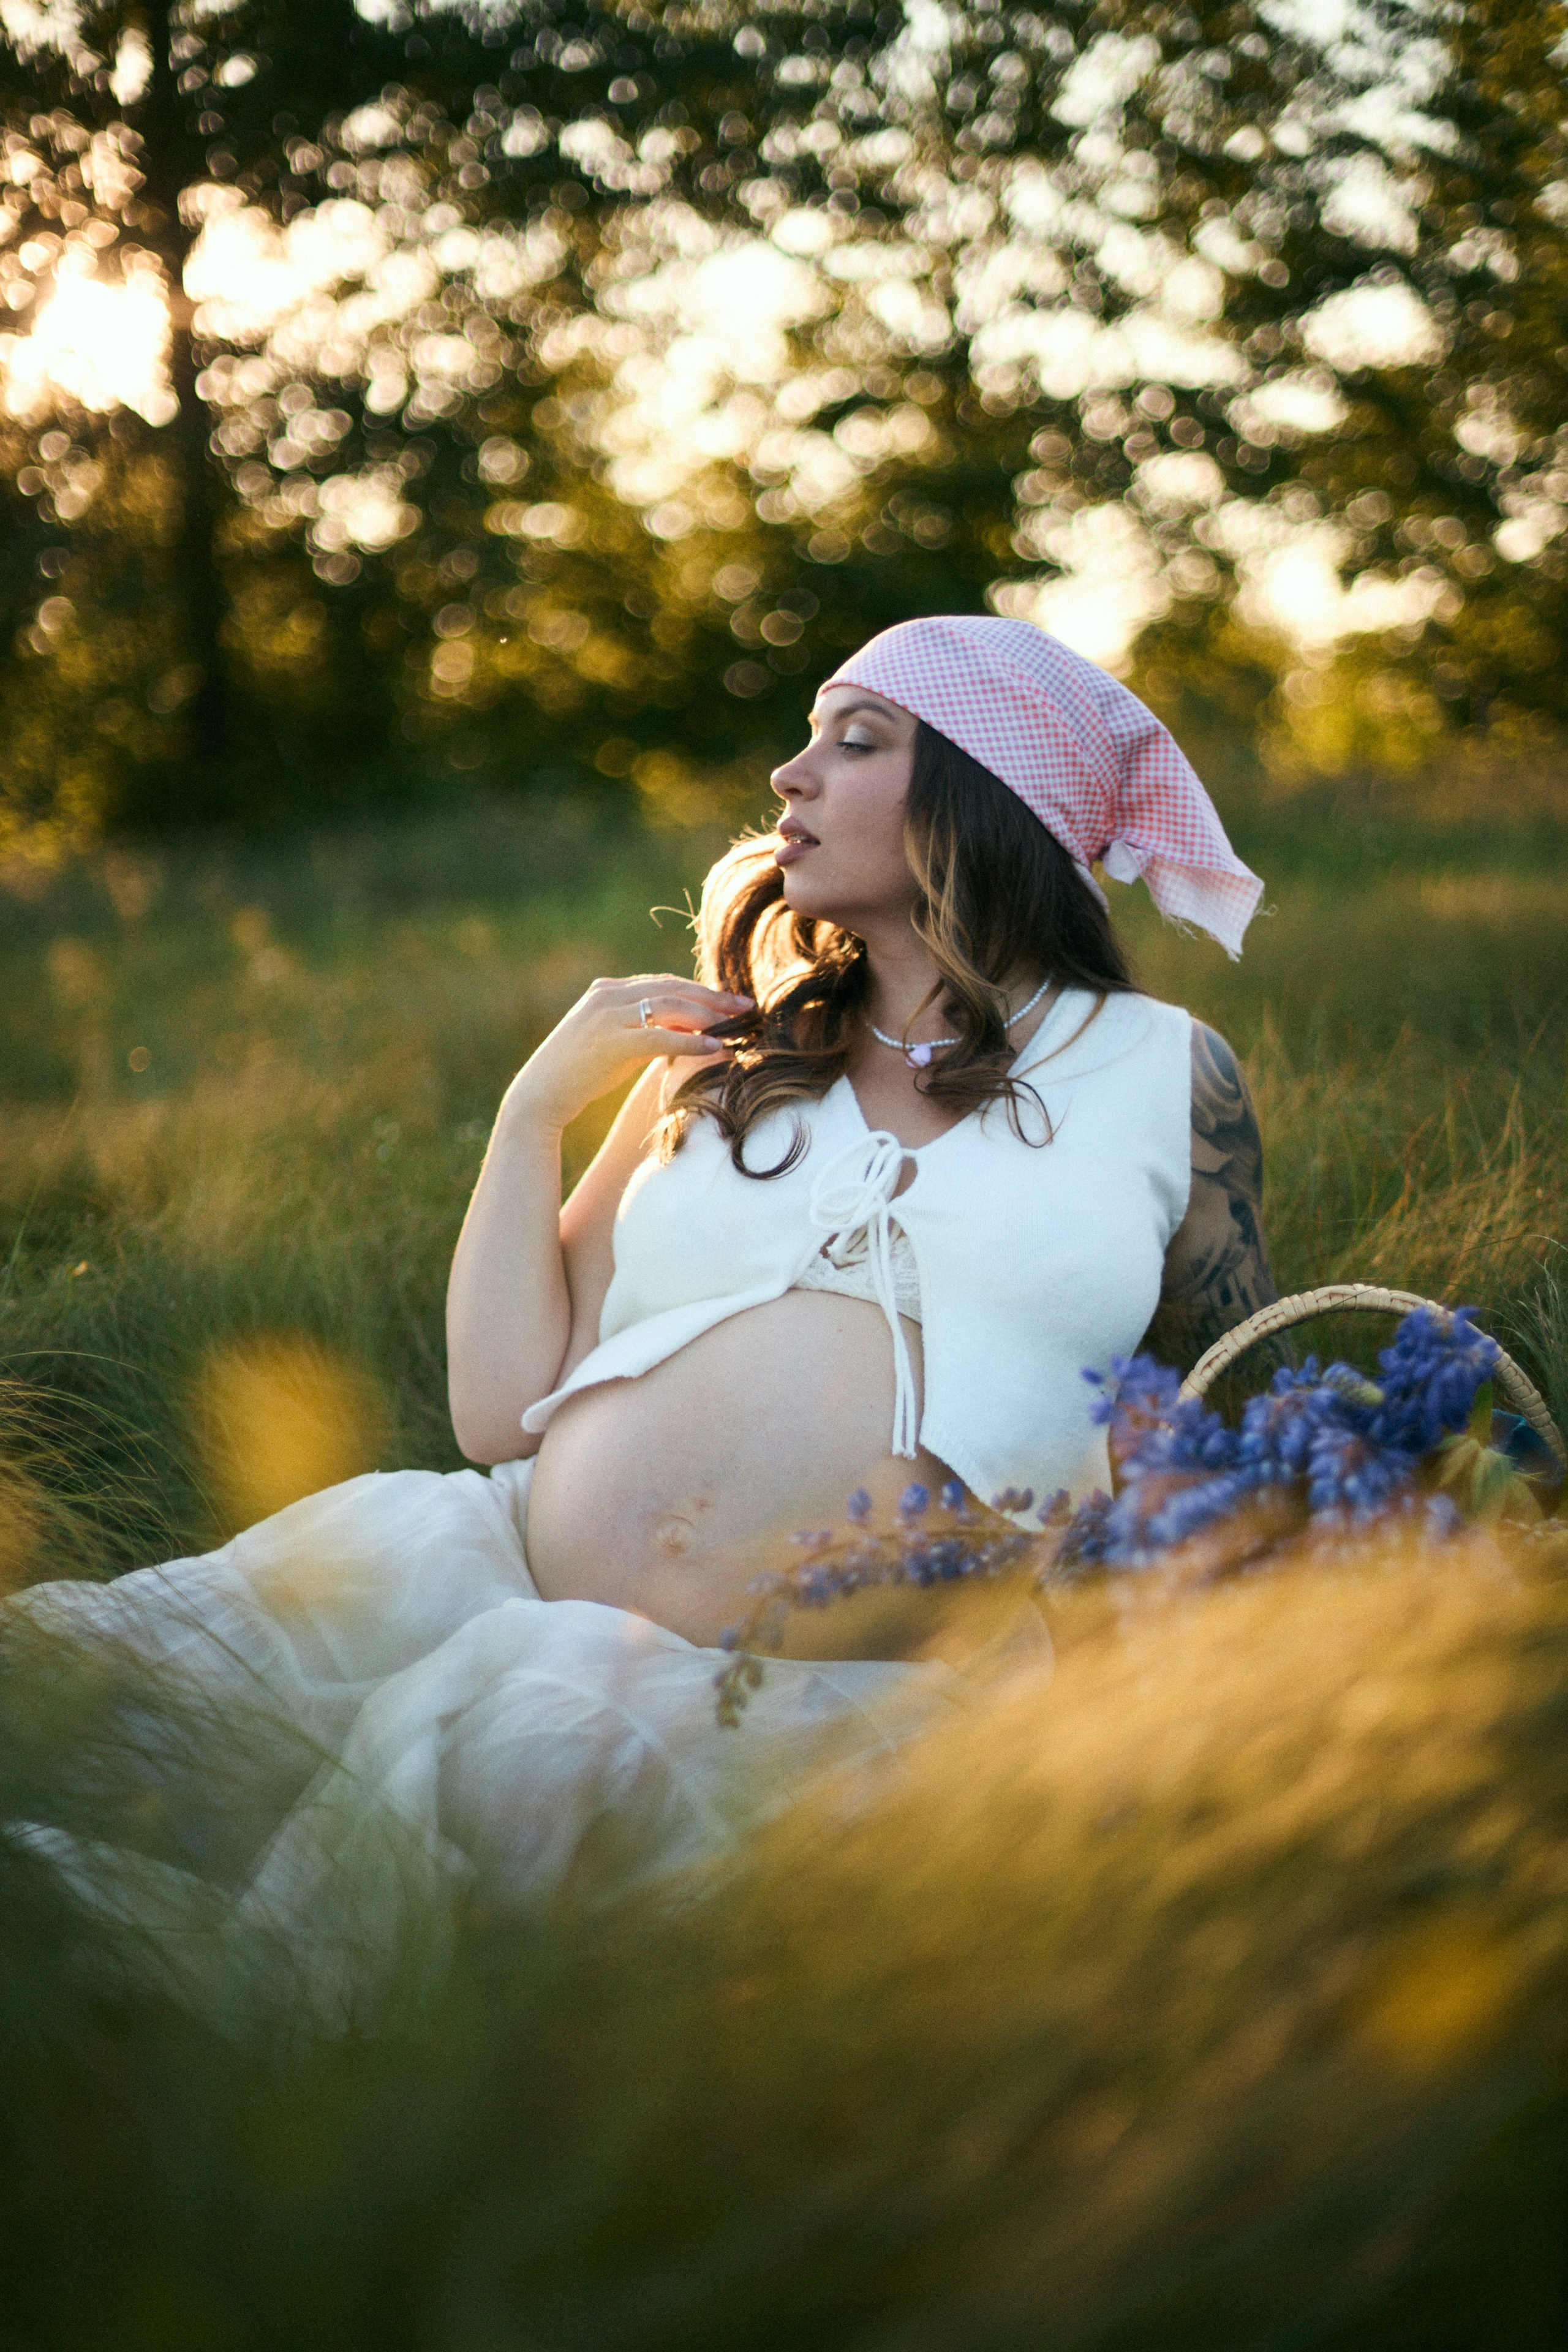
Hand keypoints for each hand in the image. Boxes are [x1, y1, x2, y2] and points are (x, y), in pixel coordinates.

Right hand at [504, 974, 753, 1132]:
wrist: (540, 1095)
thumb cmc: (579, 1075)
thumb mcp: (615, 1044)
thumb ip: (645, 1031)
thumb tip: (686, 1032)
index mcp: (608, 991)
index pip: (664, 982)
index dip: (700, 990)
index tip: (729, 1001)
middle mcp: (608, 995)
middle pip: (672, 988)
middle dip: (712, 997)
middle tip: (747, 1006)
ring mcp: (608, 1016)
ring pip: (670, 1006)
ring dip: (709, 1015)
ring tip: (737, 1026)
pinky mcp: (611, 1042)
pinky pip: (661, 1037)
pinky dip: (692, 1041)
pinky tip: (716, 1048)